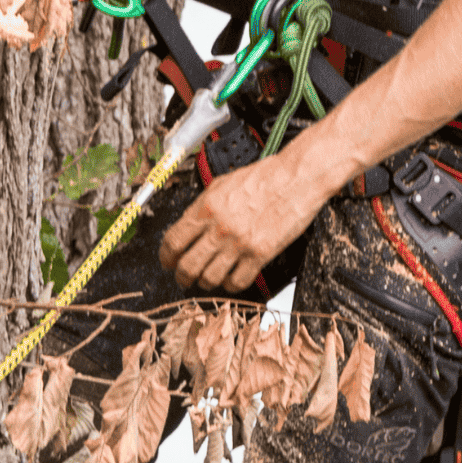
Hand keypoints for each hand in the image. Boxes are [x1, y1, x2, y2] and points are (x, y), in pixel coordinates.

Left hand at [159, 141, 335, 293]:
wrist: (296, 179)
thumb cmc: (264, 177)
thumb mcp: (222, 183)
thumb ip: (203, 206)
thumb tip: (189, 225)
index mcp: (206, 207)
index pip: (173, 240)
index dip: (166, 256)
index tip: (167, 261)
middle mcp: (219, 227)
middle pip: (187, 265)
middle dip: (181, 276)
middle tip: (183, 278)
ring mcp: (239, 243)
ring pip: (209, 278)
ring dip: (205, 283)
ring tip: (207, 280)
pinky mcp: (259, 255)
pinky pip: (237, 282)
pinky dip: (230, 285)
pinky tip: (231, 279)